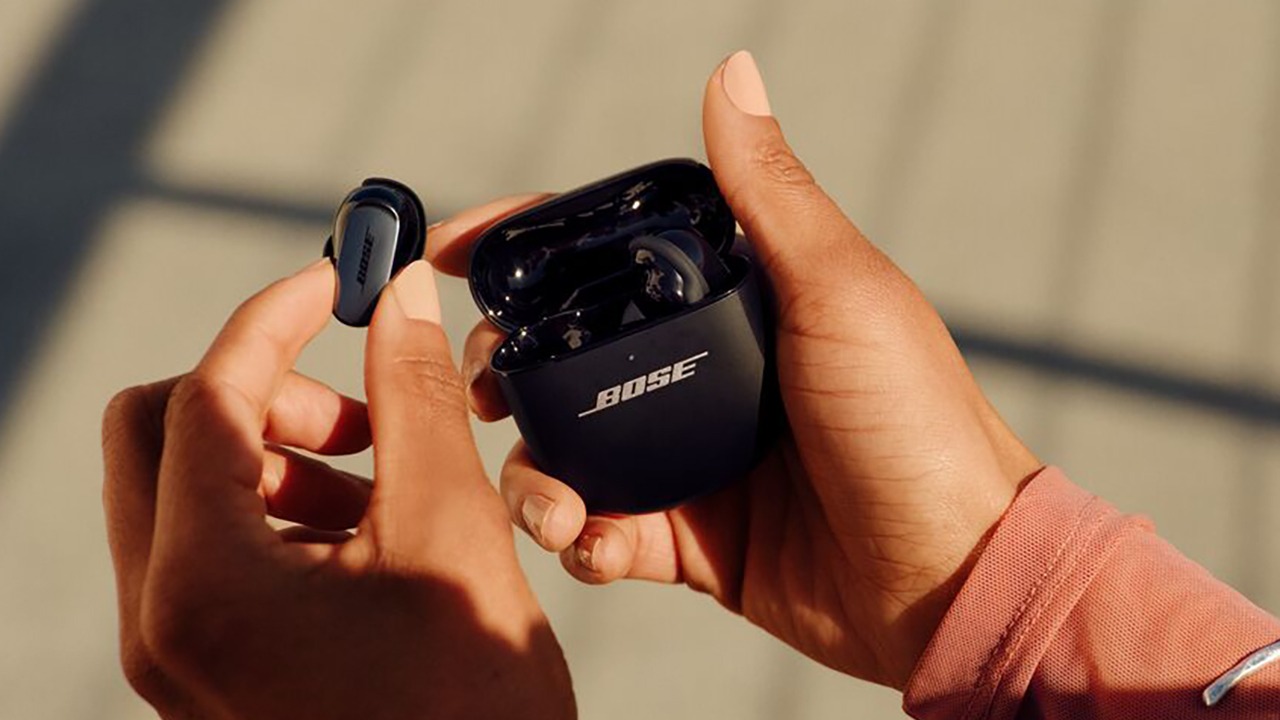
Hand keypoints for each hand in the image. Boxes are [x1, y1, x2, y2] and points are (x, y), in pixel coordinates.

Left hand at [101, 259, 573, 717]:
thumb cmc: (469, 704)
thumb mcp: (449, 529)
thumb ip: (414, 398)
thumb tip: (400, 300)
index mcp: (203, 582)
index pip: (204, 395)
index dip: (274, 318)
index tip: (336, 283)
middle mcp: (159, 619)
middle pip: (159, 435)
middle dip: (262, 395)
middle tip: (356, 412)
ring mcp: (174, 650)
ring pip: (181, 493)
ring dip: (276, 455)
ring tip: (380, 480)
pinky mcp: (204, 667)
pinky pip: (206, 552)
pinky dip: (275, 513)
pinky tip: (366, 533)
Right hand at [428, 51, 1040, 689]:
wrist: (953, 582)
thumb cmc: (919, 423)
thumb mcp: (842, 292)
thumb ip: (770, 194)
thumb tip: (733, 70)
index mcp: (733, 304)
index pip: (607, 260)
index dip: (527, 248)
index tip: (459, 250)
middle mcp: (702, 375)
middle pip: (566, 357)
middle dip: (505, 369)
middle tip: (485, 386)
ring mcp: (691, 460)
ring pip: (568, 453)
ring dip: (532, 474)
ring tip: (546, 501)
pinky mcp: (689, 540)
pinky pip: (604, 534)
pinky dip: (581, 540)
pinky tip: (592, 542)